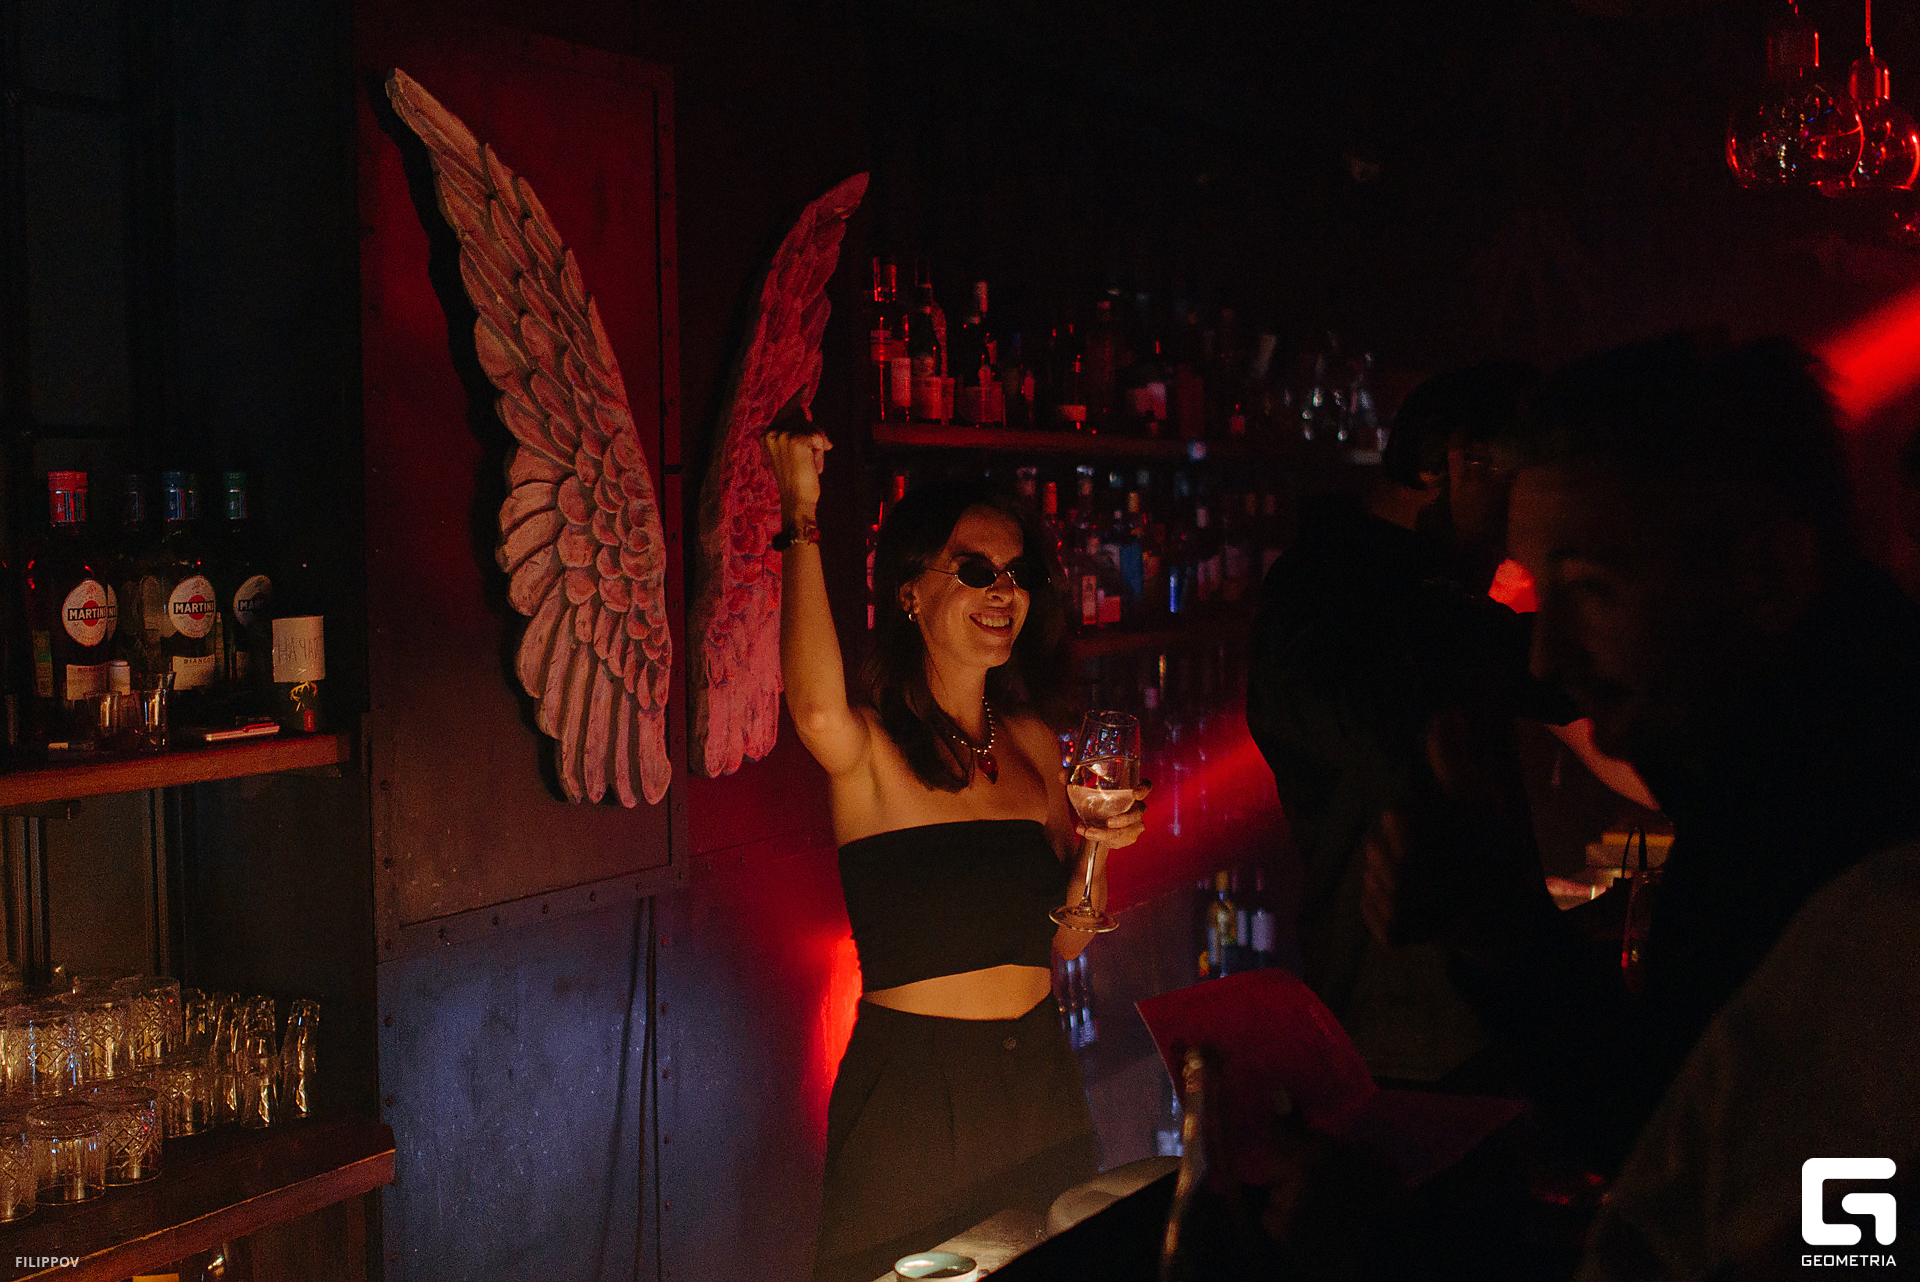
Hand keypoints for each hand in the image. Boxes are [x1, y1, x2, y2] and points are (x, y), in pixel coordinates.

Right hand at [760, 389, 828, 518]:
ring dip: (817, 446)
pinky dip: (821, 451)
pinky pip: (818, 437)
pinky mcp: (798, 440)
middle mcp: (771, 432)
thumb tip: (806, 412)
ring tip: (811, 464)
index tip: (806, 388)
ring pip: (811, 428)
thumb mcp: (791, 454)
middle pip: (802, 418)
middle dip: (814, 434)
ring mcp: (783, 435)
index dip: (796, 401)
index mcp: (766, 436)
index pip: (785, 412)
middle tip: (815, 454)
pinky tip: (814, 465)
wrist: (796, 501)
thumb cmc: (796, 480)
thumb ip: (796, 433)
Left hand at [1064, 775, 1151, 848]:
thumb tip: (1062, 774)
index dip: (1144, 789)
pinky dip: (1101, 838)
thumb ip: (1074, 780)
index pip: (1145, 787)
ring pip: (1125, 831)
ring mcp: (1134, 825)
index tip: (1136, 793)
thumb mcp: (1085, 790)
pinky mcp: (1127, 838)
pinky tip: (1088, 834)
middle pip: (1137, 813)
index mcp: (1130, 792)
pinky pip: (1118, 841)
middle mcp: (1136, 808)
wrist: (1097, 823)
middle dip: (1124, 819)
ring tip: (1089, 832)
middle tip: (1108, 822)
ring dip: (1106, 833)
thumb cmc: (1096, 801)